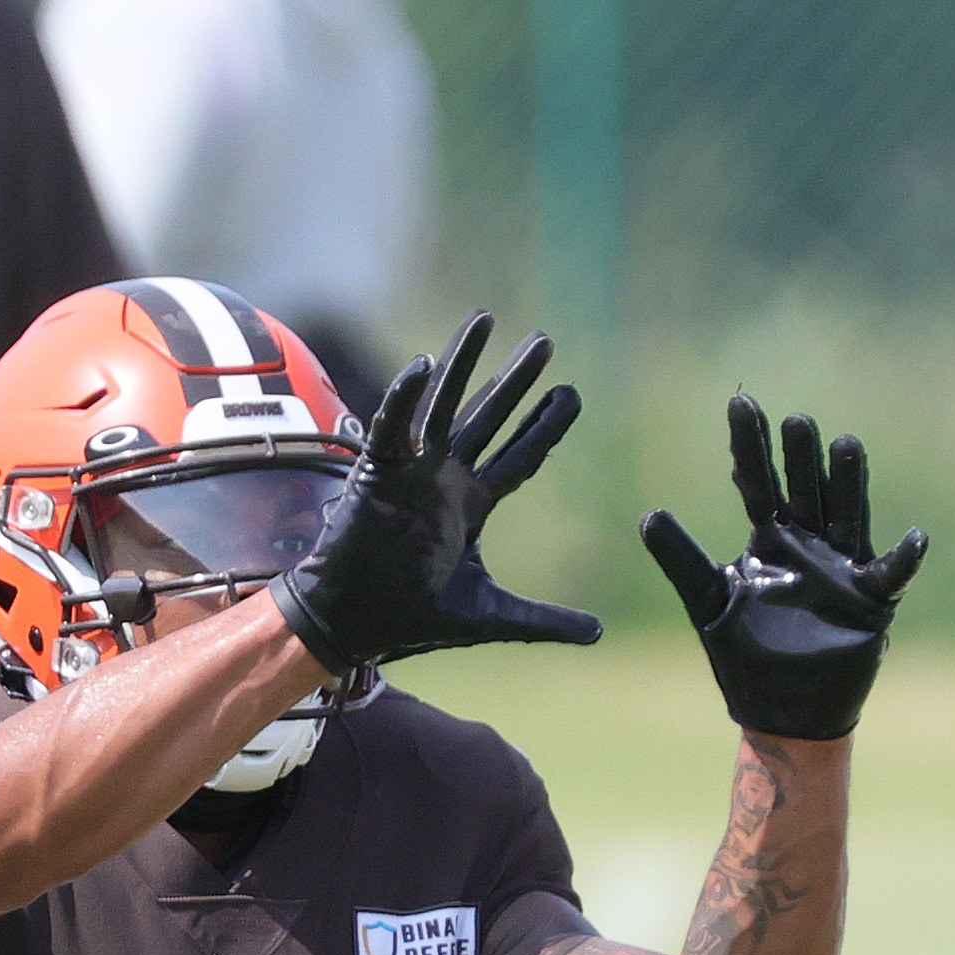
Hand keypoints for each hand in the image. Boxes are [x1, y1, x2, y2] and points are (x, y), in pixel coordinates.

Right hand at [270, 311, 601, 671]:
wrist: (355, 624)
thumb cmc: (413, 618)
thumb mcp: (491, 616)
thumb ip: (545, 620)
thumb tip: (600, 634)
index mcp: (473, 503)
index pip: (519, 456)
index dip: (544, 426)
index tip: (573, 394)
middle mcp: (447, 477)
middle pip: (489, 417)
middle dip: (516, 381)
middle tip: (545, 342)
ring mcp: (413, 470)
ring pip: (444, 405)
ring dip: (462, 362)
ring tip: (485, 319)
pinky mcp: (378, 472)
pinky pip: (393, 426)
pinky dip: (404, 395)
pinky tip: (423, 363)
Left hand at [641, 395, 926, 740]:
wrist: (781, 711)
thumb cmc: (746, 656)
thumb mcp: (709, 604)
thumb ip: (683, 561)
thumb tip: (647, 515)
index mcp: (769, 539)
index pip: (758, 482)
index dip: (750, 445)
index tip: (740, 403)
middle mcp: (808, 543)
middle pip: (805, 490)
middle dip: (799, 458)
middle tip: (793, 421)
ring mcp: (841, 568)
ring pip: (846, 515)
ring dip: (847, 484)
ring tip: (844, 445)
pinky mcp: (869, 601)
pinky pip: (889, 575)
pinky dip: (903, 559)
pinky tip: (913, 538)